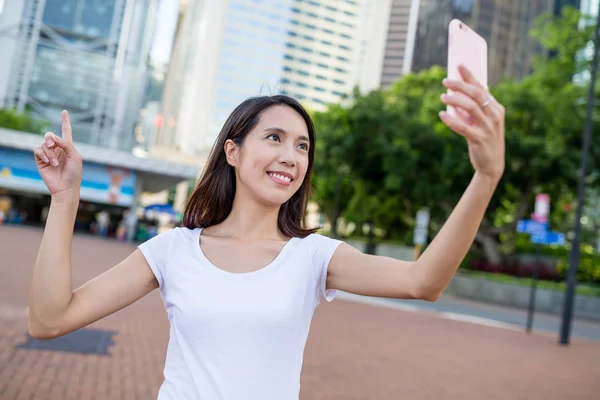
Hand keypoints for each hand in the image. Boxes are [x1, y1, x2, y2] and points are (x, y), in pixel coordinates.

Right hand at [33, 111, 82, 197]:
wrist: (66, 187)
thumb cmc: (74, 173)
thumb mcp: (75, 156)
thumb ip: (66, 144)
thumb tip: (53, 138)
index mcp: (68, 147)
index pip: (66, 131)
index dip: (65, 122)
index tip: (64, 112)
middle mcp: (57, 149)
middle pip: (50, 135)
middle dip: (50, 137)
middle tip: (53, 144)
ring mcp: (48, 154)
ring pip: (44, 144)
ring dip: (49, 152)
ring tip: (54, 163)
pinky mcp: (40, 160)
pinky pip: (37, 150)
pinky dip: (43, 154)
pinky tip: (48, 162)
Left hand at [440, 65, 504, 180]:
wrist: (491, 164)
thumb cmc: (484, 139)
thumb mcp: (483, 122)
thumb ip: (474, 110)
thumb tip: (455, 94)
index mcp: (496, 108)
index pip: (482, 88)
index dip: (470, 76)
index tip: (459, 65)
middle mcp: (494, 116)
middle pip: (476, 94)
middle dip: (460, 85)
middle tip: (446, 81)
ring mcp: (487, 128)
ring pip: (470, 107)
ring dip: (454, 100)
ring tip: (442, 97)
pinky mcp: (479, 139)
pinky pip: (462, 127)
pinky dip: (450, 120)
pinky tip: (441, 114)